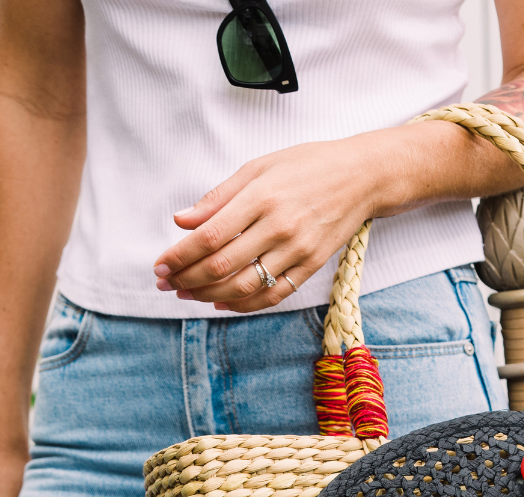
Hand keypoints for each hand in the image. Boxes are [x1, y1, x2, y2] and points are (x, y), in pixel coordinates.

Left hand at [152, 133, 387, 313]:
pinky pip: (274, 295)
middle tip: (168, 285)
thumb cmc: (308, 165)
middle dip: (188, 279)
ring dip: (210, 296)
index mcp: (261, 196)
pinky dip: (245, 304)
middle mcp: (279, 226)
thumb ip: (219, 197)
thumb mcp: (260, 166)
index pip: (209, 236)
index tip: (161, 266)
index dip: (180, 255)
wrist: (362, 177)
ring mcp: (298, 250)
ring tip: (189, 295)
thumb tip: (182, 220)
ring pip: (245, 285)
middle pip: (222, 266)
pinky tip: (224, 303)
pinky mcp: (312, 265)